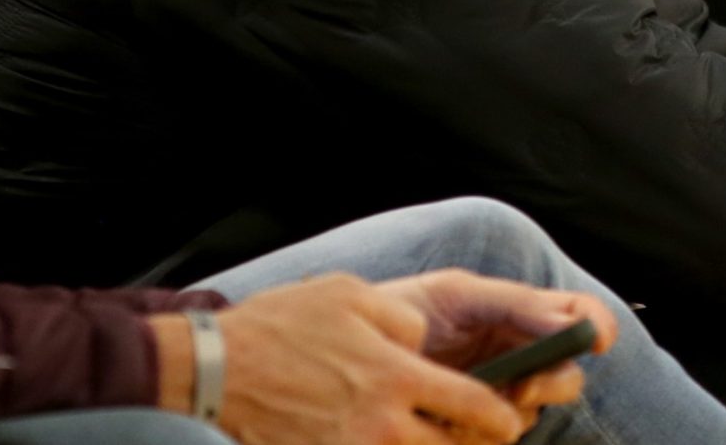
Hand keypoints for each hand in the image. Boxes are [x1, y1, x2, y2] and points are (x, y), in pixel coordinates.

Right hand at [152, 273, 528, 444]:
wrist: (216, 371)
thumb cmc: (281, 325)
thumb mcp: (349, 294)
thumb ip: (402, 320)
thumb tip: (422, 346)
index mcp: (396, 376)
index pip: (476, 408)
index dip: (503, 416)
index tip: (508, 416)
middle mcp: (384, 424)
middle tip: (477, 433)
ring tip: (434, 435)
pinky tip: (388, 439)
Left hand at [377, 269, 614, 433]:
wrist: (349, 349)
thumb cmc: (405, 311)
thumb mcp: (457, 295)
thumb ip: (515, 304)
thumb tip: (570, 319)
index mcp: (520, 316)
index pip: (577, 320)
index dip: (596, 327)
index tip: (597, 338)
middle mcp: (518, 359)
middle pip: (565, 378)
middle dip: (553, 382)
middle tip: (523, 384)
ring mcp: (497, 397)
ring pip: (529, 415)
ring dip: (506, 412)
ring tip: (458, 401)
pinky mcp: (471, 429)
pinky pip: (493, 440)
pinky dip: (474, 433)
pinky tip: (443, 419)